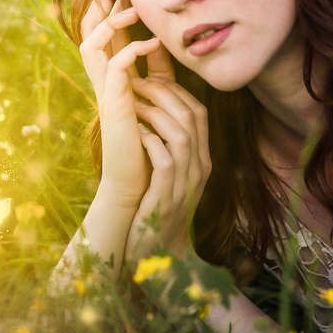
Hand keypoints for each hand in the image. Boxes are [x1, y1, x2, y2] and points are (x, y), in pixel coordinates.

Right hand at [78, 0, 169, 207]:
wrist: (139, 180)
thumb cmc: (147, 139)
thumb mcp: (153, 94)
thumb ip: (153, 69)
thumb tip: (160, 39)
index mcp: (109, 73)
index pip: (102, 28)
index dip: (109, 2)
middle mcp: (101, 78)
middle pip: (88, 28)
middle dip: (102, 0)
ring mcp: (104, 91)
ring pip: (91, 42)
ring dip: (112, 22)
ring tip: (135, 8)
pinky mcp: (114, 105)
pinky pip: (114, 69)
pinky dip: (131, 51)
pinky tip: (152, 44)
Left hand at [124, 76, 211, 264]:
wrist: (159, 254)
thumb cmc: (157, 208)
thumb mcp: (170, 175)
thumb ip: (168, 147)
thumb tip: (155, 114)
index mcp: (201, 159)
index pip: (198, 112)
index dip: (176, 90)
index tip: (151, 77)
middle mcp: (199, 168)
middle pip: (190, 116)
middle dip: (163, 92)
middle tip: (136, 82)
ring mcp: (186, 183)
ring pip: (179, 133)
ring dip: (153, 112)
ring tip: (131, 103)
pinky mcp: (167, 197)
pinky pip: (164, 160)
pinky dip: (149, 140)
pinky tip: (133, 132)